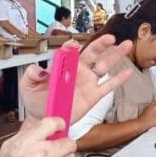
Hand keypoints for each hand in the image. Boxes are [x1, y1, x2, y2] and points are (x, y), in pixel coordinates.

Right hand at [0, 117, 75, 156]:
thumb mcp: (10, 147)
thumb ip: (26, 134)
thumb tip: (36, 124)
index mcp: (28, 141)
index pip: (52, 124)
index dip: (59, 124)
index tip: (60, 126)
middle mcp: (41, 153)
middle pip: (68, 142)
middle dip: (66, 144)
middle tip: (61, 146)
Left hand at [19, 35, 133, 121]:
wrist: (43, 118)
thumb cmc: (36, 100)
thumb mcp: (27, 85)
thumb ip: (31, 74)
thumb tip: (38, 69)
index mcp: (62, 66)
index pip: (69, 51)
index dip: (72, 46)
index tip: (73, 45)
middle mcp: (77, 71)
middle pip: (92, 53)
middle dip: (101, 44)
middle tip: (110, 38)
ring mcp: (87, 82)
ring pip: (103, 66)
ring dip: (115, 55)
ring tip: (125, 46)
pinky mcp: (93, 96)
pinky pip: (108, 86)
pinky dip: (119, 79)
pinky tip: (128, 72)